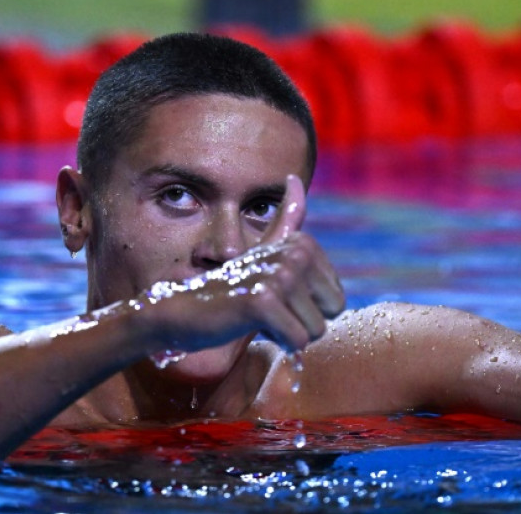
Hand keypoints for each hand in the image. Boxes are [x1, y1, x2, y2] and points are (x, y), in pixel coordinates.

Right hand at [135, 175, 344, 352]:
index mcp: (303, 244)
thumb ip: (285, 220)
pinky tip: (252, 325)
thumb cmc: (230, 286)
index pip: (337, 299)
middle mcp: (295, 253)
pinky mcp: (263, 301)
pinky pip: (297, 341)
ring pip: (315, 330)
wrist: (183, 309)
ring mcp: (279, 275)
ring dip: (288, 334)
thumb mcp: (263, 251)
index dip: (309, 309)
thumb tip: (294, 178)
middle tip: (270, 310)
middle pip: (332, 312)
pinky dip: (278, 343)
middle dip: (304, 322)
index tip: (278, 297)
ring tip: (259, 316)